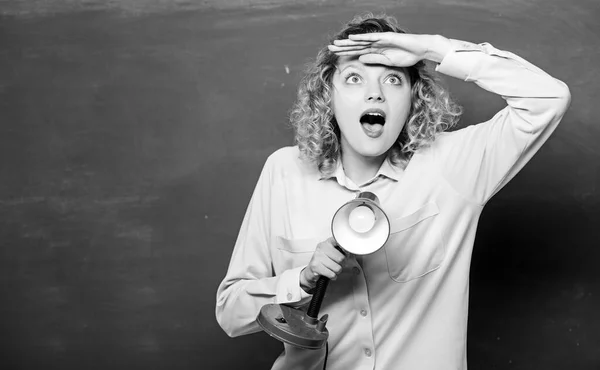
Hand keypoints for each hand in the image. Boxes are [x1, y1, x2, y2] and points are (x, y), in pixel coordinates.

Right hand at [300, 237, 345, 292]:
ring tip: (332, 269)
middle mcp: (322, 247)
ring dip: (337, 271)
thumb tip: (357, 269)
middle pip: (341, 258)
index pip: (340, 242)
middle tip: (337, 265)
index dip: (346, 250)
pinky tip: (329, 273)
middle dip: (342, 265)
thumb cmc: (324, 262)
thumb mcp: (335, 257)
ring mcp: (318, 256)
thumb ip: (346, 259)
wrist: (311, 271)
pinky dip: (333, 276)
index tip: (347, 254)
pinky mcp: (315, 266)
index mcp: (328, 242)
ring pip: (337, 267)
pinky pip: (331, 274)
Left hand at [327, 33, 450, 66]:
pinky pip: (371, 38)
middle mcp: (375, 44)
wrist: (421, 50)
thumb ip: (374, 60)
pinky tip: (351, 38)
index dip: (346, 53)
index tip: (334, 55)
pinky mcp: (386, 38)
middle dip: (342, 47)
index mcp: (376, 51)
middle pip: (355, 45)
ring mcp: (380, 40)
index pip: (357, 52)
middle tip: (329, 48)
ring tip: (336, 43)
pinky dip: (361, 38)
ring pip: (360, 41)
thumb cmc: (407, 56)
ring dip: (348, 42)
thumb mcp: (387, 62)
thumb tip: (360, 59)